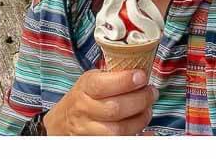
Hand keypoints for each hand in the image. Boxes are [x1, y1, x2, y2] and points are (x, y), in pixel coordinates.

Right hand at [43, 69, 157, 135]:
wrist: (64, 122)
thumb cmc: (83, 98)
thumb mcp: (91, 81)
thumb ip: (111, 77)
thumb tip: (139, 71)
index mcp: (84, 88)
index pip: (101, 85)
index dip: (124, 81)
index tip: (141, 76)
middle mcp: (85, 109)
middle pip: (115, 108)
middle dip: (139, 100)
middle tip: (151, 92)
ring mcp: (89, 129)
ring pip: (119, 129)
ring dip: (140, 118)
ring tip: (147, 109)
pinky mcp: (98, 143)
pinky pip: (121, 141)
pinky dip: (137, 134)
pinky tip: (142, 125)